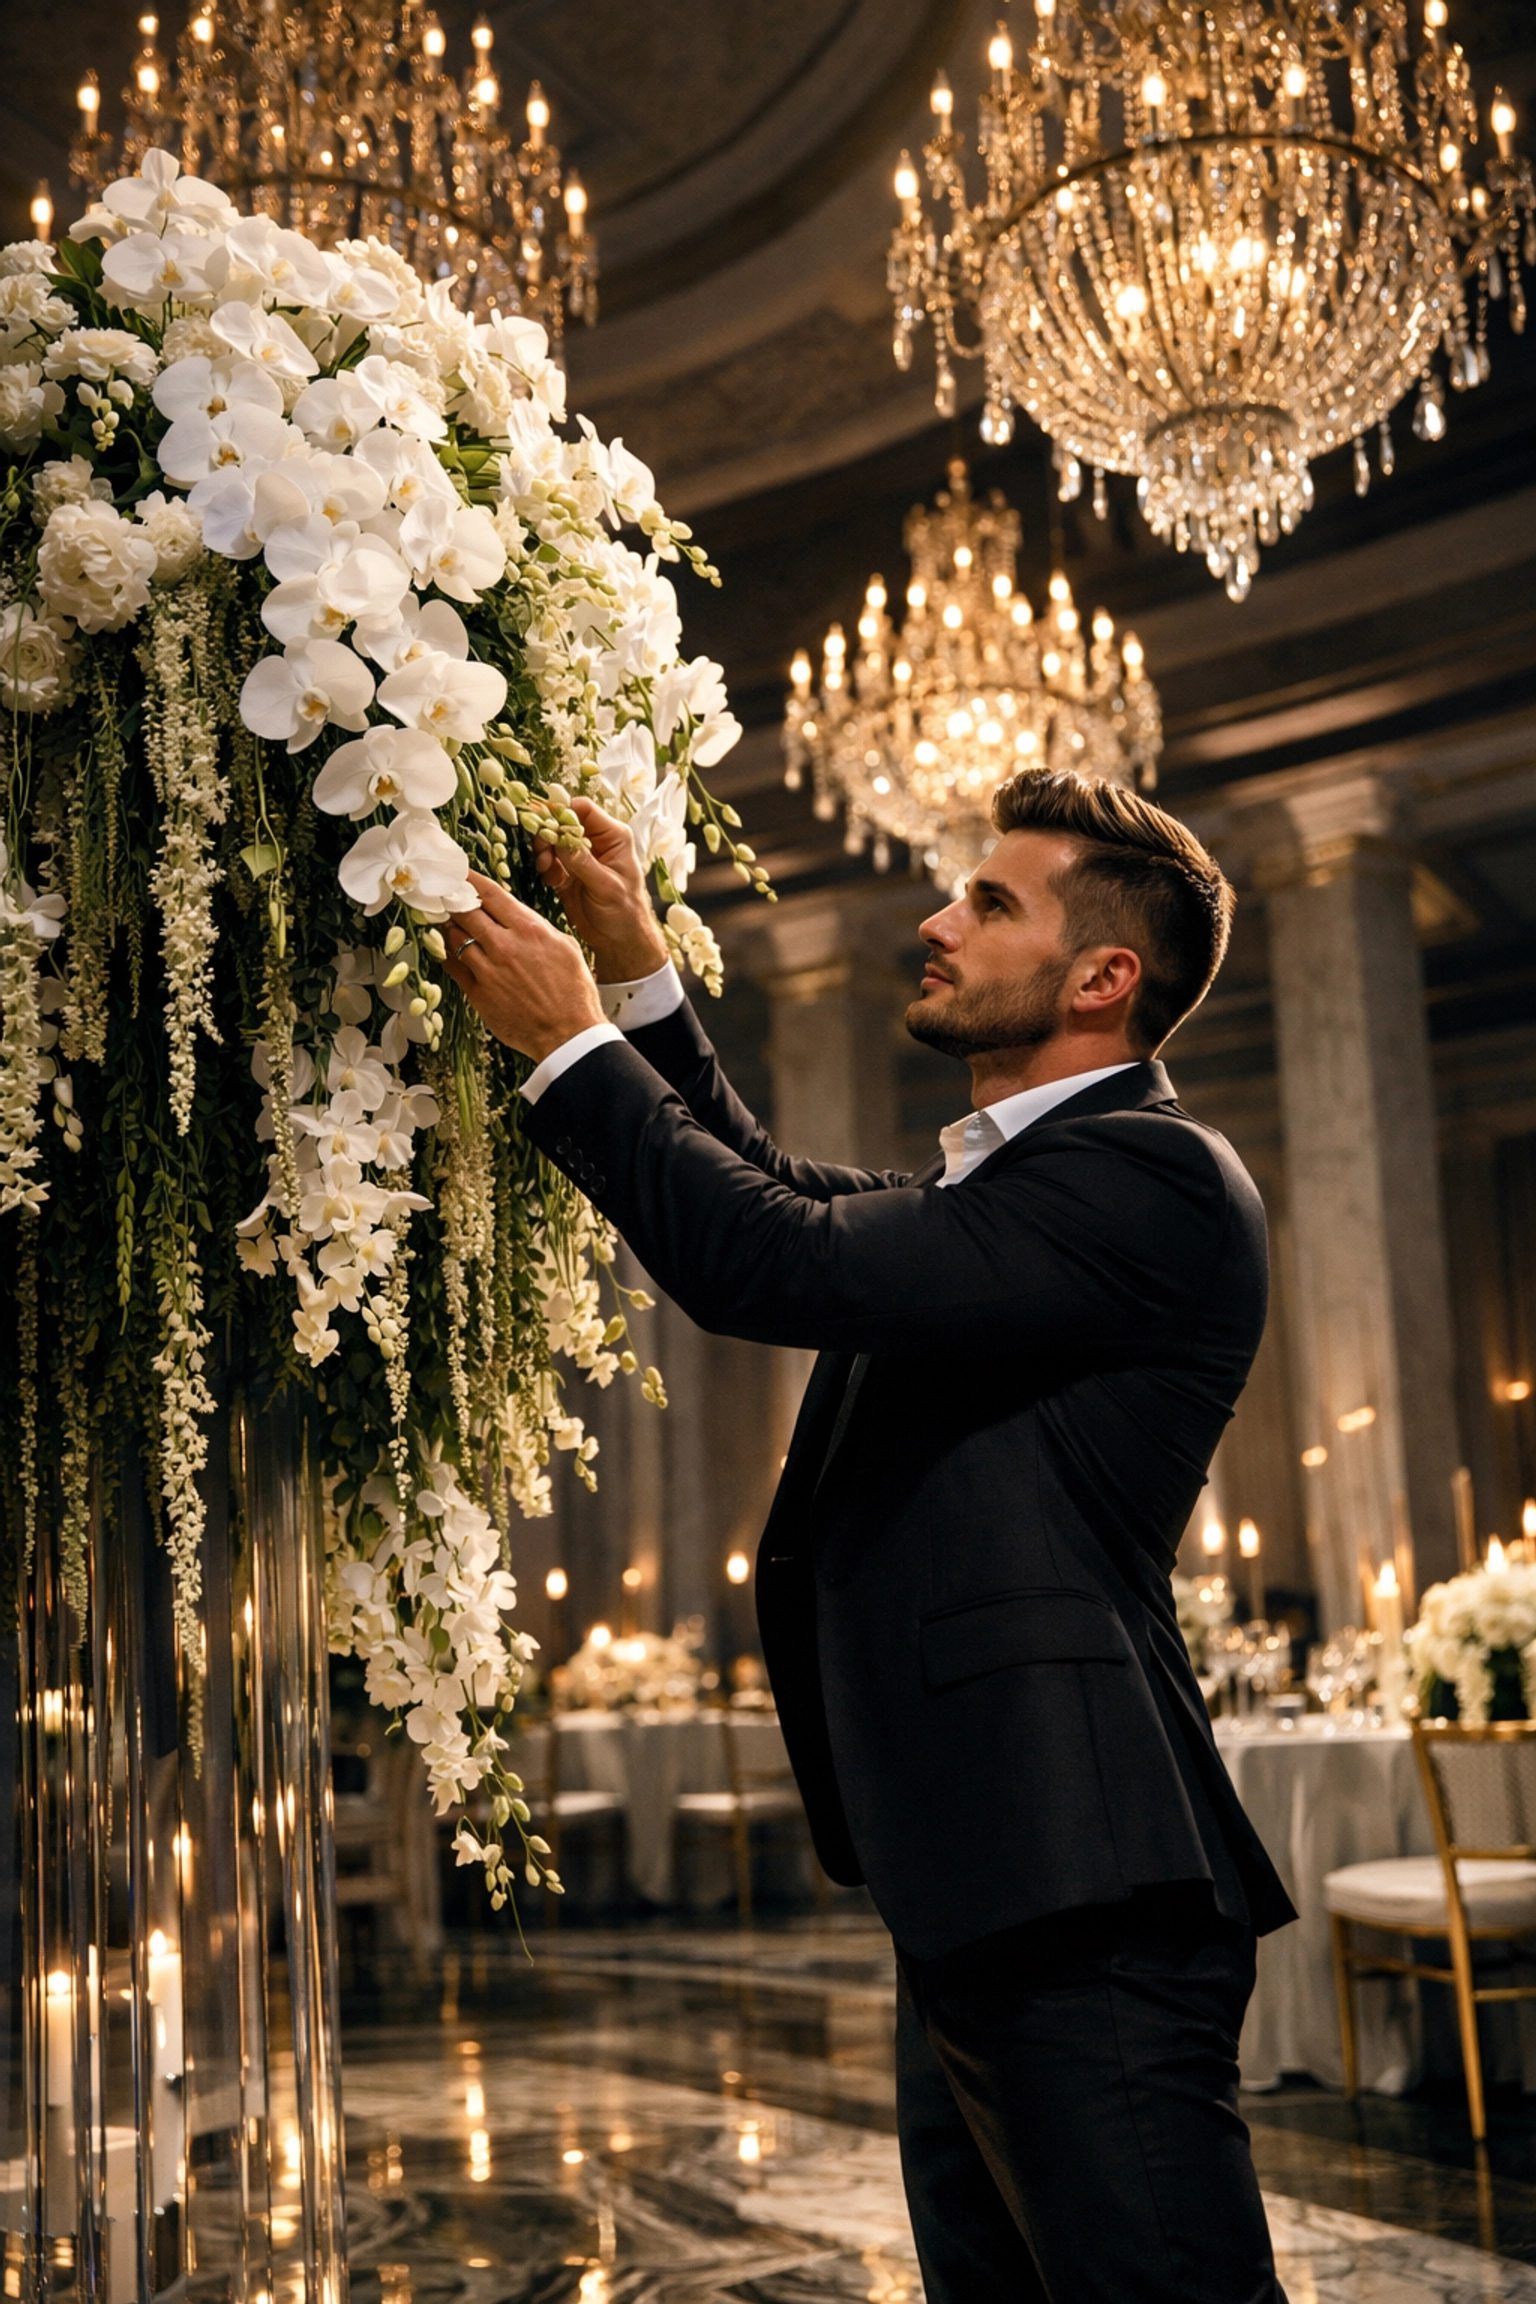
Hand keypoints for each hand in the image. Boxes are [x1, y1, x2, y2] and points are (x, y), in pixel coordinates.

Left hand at [444, 873, 606, 1061]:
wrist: (568, 1034)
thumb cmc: (574, 991)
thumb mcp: (565, 947)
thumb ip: (536, 927)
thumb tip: (515, 917)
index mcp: (529, 929)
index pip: (490, 893)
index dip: (469, 880)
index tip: (459, 874)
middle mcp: (505, 946)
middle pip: (465, 911)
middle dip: (453, 900)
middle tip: (444, 894)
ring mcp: (488, 970)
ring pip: (454, 937)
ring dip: (449, 927)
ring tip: (447, 922)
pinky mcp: (478, 994)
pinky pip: (453, 967)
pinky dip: (449, 955)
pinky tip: (449, 951)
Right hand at [533, 797, 668, 981]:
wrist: (619, 940)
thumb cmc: (624, 912)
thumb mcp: (605, 886)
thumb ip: (582, 861)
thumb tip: (560, 837)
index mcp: (613, 837)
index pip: (584, 809)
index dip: (562, 811)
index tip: (544, 823)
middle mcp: (596, 841)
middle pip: (563, 822)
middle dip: (548, 833)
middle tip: (542, 850)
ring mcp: (580, 856)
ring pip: (552, 840)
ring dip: (544, 851)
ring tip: (546, 867)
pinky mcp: (567, 872)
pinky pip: (549, 860)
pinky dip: (545, 867)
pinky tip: (551, 880)